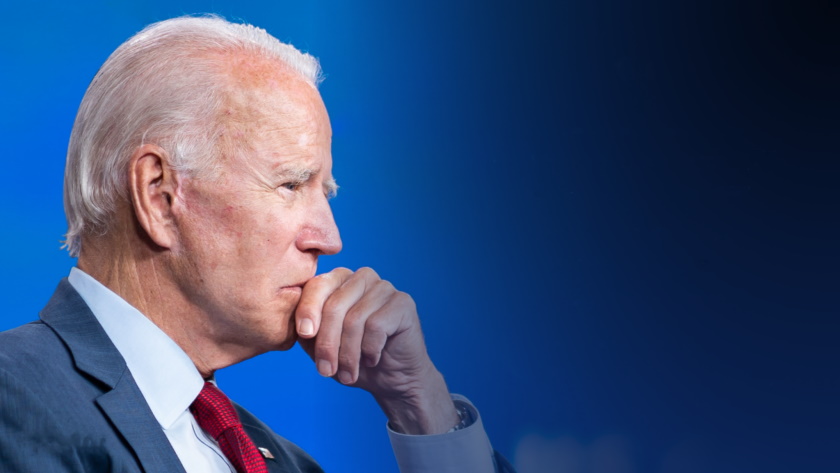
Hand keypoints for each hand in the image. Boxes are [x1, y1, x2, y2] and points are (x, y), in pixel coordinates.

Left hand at [294, 267, 458, 433]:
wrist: (392, 379)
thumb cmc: (354, 360)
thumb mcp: (322, 347)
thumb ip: (309, 332)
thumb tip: (303, 328)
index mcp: (339, 281)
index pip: (317, 285)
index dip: (307, 310)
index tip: (305, 335)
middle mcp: (362, 278)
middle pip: (335, 306)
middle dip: (327, 343)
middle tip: (326, 371)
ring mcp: (384, 288)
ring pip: (354, 319)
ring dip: (348, 354)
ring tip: (347, 374)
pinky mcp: (403, 303)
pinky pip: (376, 325)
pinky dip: (370, 350)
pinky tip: (372, 360)